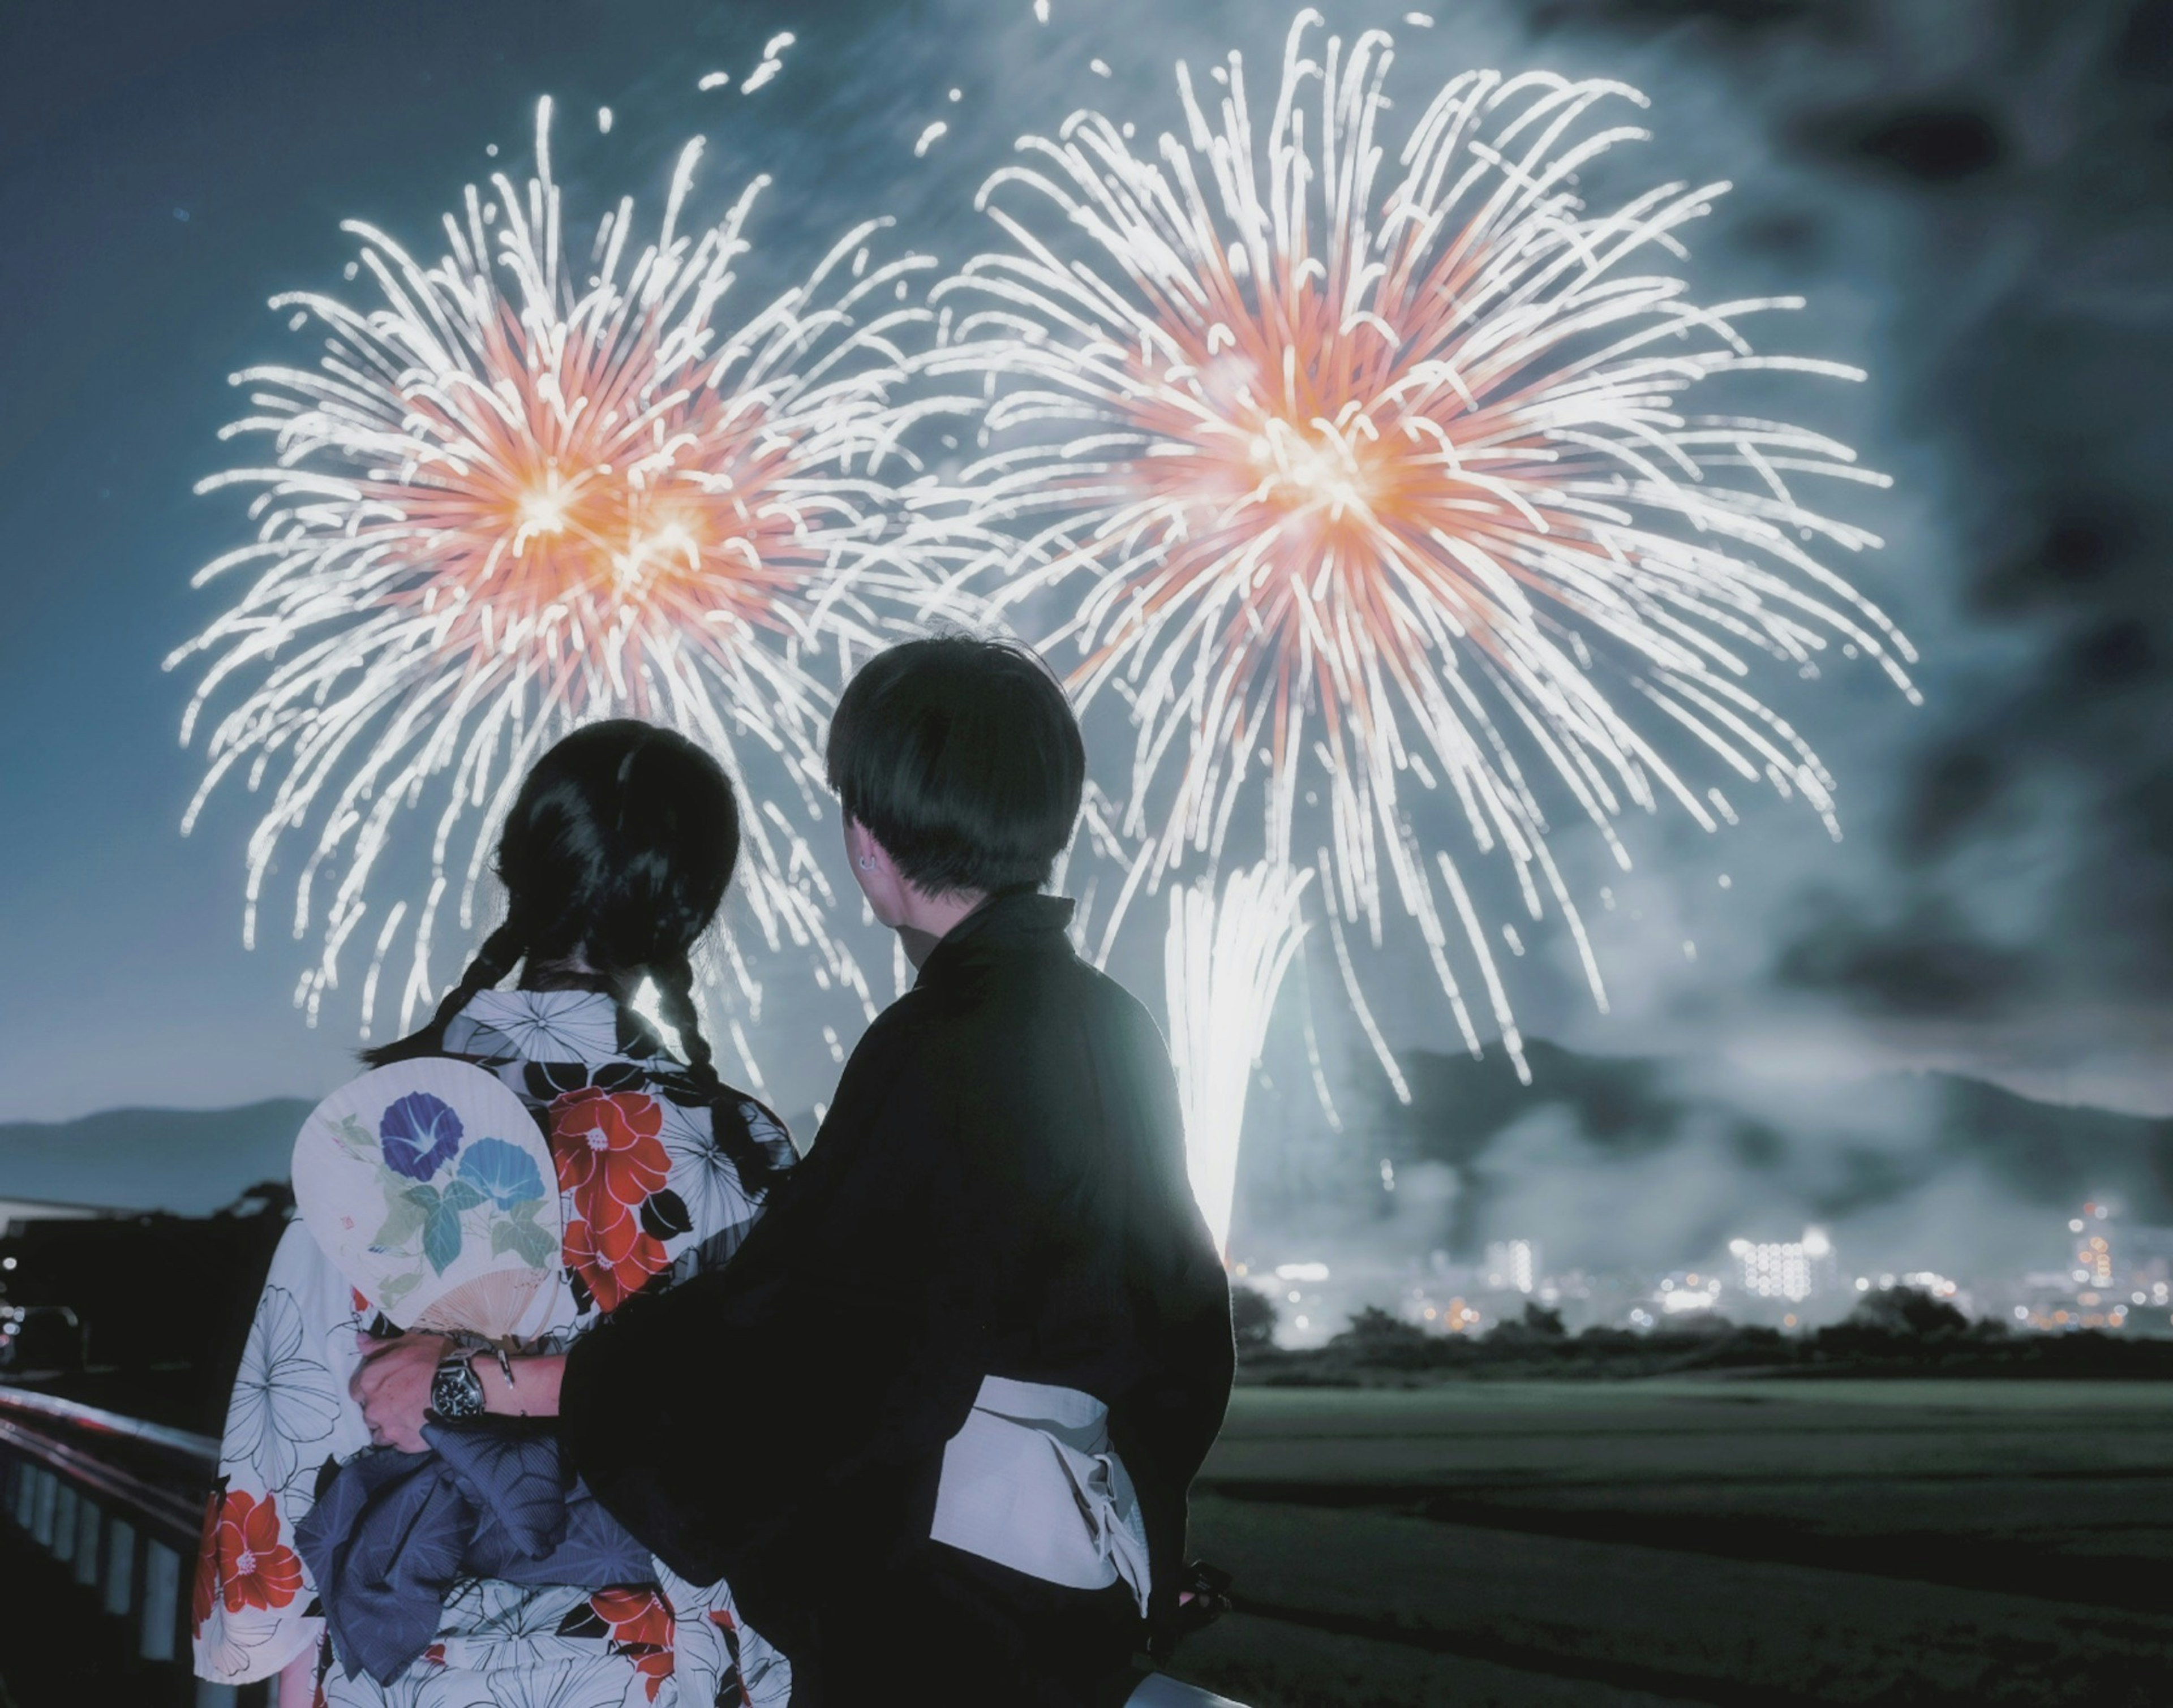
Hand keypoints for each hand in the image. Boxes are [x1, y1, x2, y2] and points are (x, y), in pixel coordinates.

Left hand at [350, 1331, 448, 1451]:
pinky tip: (417, 1427)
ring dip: (389, 1427)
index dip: (370, 1388)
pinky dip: (404, 1438)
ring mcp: (388, 1428)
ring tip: (407, 1418)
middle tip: (399, 1402)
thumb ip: (380, 1345)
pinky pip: (398, 1444)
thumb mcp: (408, 1343)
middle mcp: (373, 1408)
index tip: (384, 1385)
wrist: (461, 1384)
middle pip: (368, 1413)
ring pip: (379, 1433)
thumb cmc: (433, 1358)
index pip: (355, 1390)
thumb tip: (359, 1340)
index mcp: (369, 1381)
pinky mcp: (405, 1443)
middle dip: (379, 1409)